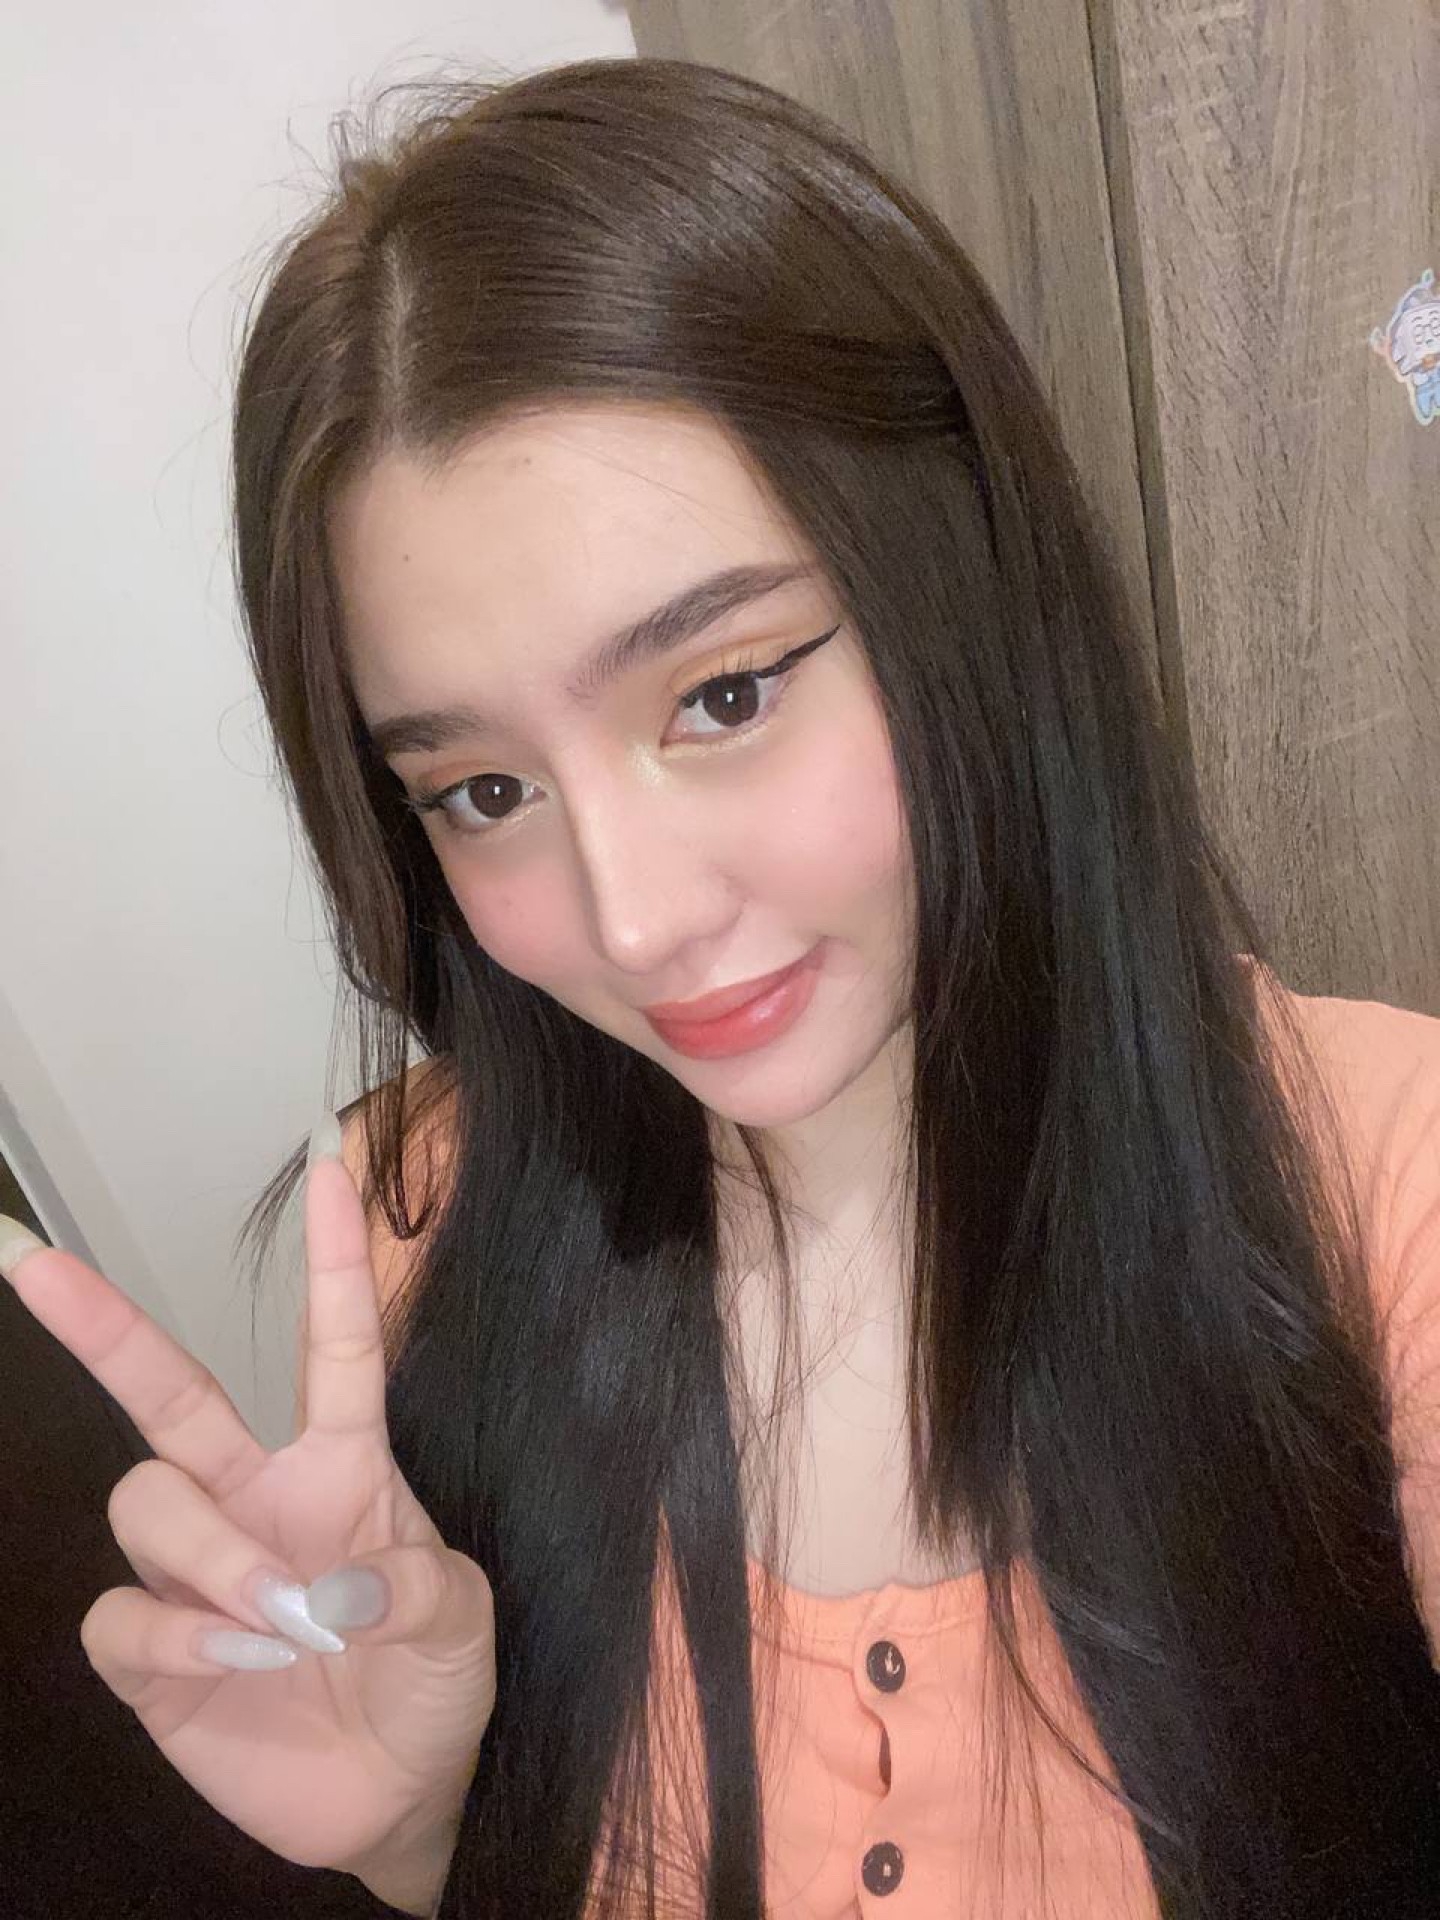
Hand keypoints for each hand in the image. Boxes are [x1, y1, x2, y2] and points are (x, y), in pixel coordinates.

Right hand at [0, 1135, 492, 1886]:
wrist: (397, 1794)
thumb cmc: (434, 1681)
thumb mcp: (465, 1623)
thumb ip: (421, 1591)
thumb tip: (337, 1591)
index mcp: (339, 1466)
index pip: (332, 1346)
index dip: (331, 1259)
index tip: (331, 1161)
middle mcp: (253, 1496)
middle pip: (166, 1393)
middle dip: (102, 1326)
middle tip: (33, 1264)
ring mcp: (196, 1572)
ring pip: (143, 1501)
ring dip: (209, 1557)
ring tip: (278, 1623)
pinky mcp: (152, 1655)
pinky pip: (120, 1614)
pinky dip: (177, 1638)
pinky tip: (237, 1666)